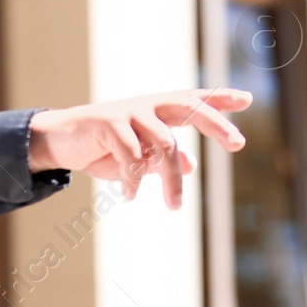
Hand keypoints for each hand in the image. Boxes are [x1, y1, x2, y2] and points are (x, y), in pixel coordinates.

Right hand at [27, 88, 250, 208]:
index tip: (248, 99)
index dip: (220, 99)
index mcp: (157, 111)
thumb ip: (163, 158)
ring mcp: (128, 112)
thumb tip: (192, 165)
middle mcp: (147, 106)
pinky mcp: (108, 123)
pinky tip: (129, 196)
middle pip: (189, 109)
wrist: (58, 141)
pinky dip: (133, 180)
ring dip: (172, 180)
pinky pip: (132, 156)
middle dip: (215, 124)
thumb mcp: (137, 157)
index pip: (194, 100)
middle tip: (238, 143)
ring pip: (164, 145)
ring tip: (174, 206)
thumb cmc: (101, 148)